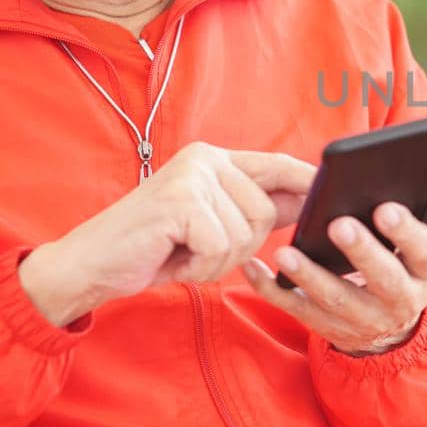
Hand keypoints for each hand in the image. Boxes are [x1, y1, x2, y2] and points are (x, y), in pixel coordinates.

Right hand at [19, 143, 316, 326]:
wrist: (90, 265)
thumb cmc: (152, 249)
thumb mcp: (209, 225)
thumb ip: (253, 208)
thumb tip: (310, 201)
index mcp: (213, 159)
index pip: (278, 166)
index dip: (308, 183)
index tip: (336, 192)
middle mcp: (204, 159)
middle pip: (266, 213)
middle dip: (240, 247)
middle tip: (196, 250)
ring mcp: (191, 177)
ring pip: (245, 234)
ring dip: (216, 261)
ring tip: (182, 253)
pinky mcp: (179, 202)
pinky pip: (219, 248)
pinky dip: (199, 268)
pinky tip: (173, 260)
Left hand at [242, 201, 426, 356]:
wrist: (389, 327)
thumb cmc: (401, 264)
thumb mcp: (418, 250)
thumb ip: (408, 224)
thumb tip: (388, 179)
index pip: (425, 252)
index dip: (406, 232)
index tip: (385, 209)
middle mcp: (403, 301)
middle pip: (384, 279)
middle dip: (361, 251)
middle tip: (338, 224)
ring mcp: (366, 320)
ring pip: (336, 299)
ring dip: (310, 275)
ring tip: (285, 252)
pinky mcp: (331, 329)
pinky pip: (298, 309)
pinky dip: (272, 289)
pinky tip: (253, 267)